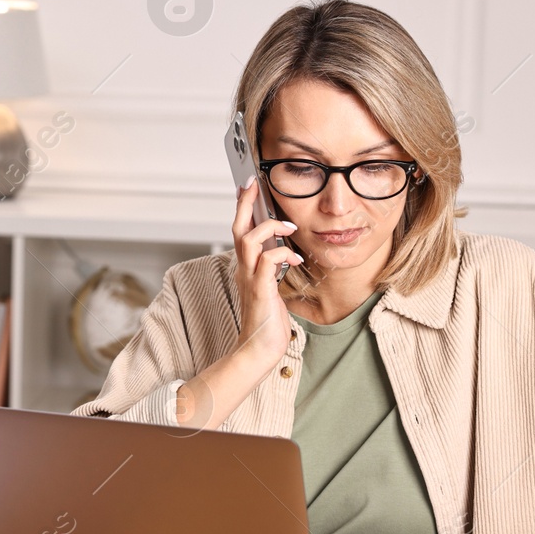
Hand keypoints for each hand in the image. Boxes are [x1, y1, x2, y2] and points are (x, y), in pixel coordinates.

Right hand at [174, 182, 301, 430]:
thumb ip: (272, 269)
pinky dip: (282, 254)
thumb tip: (284, 252)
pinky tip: (296, 259)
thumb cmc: (267, 322)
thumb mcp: (270, 288)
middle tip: (253, 184)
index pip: (241, 230)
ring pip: (249, 240)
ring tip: (288, 227)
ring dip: (269, 228)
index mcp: (246, 268)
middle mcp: (244, 269)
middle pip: (238, 228)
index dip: (243, 207)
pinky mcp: (260, 290)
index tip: (248, 186)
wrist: (258, 349)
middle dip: (246, 204)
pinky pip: (268, 262)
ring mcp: (250, 279)